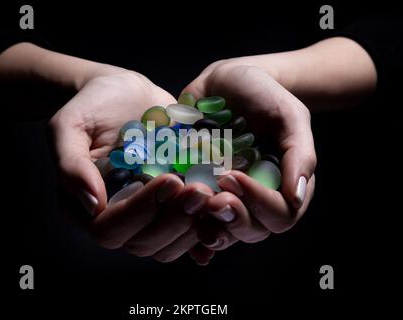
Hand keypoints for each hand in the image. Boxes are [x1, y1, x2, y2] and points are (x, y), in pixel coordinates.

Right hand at [49, 71, 214, 261]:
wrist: (123, 94)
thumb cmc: (92, 107)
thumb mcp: (69, 126)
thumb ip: (71, 165)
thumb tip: (92, 204)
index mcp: (89, 205)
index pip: (109, 230)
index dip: (140, 212)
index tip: (168, 180)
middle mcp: (119, 217)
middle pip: (144, 243)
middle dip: (175, 219)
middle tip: (200, 189)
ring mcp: (149, 213)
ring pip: (170, 243)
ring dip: (194, 225)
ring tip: (214, 193)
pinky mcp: (172, 205)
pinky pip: (189, 231)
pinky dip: (208, 228)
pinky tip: (223, 213)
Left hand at [183, 62, 316, 261]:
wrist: (225, 83)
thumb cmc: (263, 96)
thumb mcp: (289, 116)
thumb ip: (299, 154)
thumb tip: (297, 198)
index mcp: (283, 185)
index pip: (280, 214)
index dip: (260, 203)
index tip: (233, 177)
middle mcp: (256, 198)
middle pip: (251, 230)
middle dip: (233, 218)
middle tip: (213, 197)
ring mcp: (227, 197)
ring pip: (223, 230)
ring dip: (210, 226)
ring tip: (191, 206)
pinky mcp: (201, 192)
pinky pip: (196, 220)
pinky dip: (189, 230)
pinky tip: (177, 225)